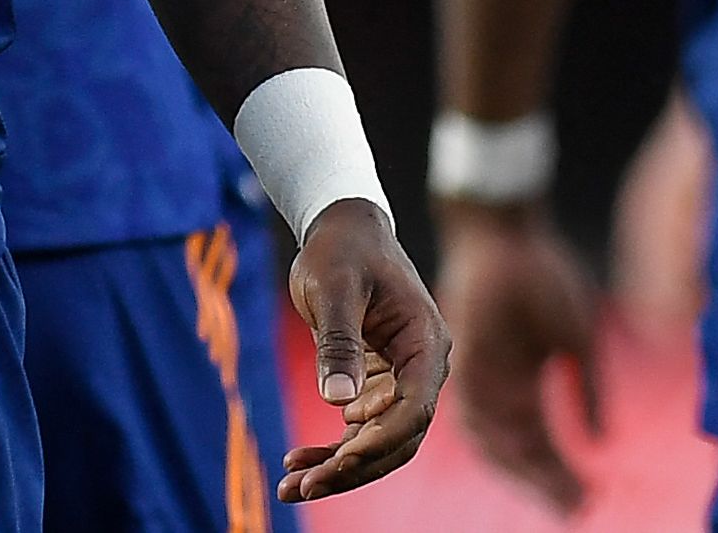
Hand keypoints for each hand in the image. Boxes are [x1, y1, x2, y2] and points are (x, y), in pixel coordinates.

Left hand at [281, 197, 450, 500]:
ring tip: (292, 486)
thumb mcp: (335, 288)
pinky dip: (332, 448)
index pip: (415, 407)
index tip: (344, 456)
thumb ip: (339, 342)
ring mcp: (400, 380)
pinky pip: (360, 429)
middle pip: (398, 437)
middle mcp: (422, 369)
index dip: (382, 438)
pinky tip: (299, 460)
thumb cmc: (342, 251)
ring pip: (378, 441)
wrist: (342, 229)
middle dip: (354, 467)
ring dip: (340, 467)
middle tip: (305, 488)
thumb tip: (338, 403)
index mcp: (426, 343)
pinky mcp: (377, 385)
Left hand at [436, 203, 606, 514]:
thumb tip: (600, 439)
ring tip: (556, 491)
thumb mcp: (576, 338)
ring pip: (494, 438)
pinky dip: (490, 436)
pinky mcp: (461, 358)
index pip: (541, 441)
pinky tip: (516, 456)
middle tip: (572, 509)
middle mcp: (497, 389)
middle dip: (545, 481)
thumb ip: (586, 389)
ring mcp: (477, 375)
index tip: (587, 501)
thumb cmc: (542, 276)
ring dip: (523, 468)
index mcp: (522, 384)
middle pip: (518, 450)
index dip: (561, 472)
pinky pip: (469, 408)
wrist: (504, 233)